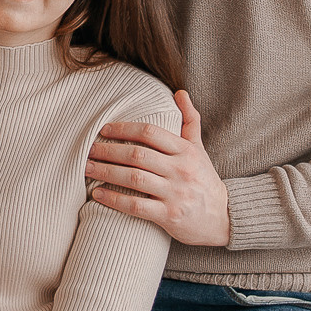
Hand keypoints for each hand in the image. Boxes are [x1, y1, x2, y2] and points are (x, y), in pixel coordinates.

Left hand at [85, 90, 231, 246]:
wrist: (223, 217)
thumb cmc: (204, 180)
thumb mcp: (199, 149)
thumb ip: (189, 120)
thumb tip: (180, 92)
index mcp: (186, 151)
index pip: (150, 133)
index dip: (124, 129)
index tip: (104, 130)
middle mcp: (180, 170)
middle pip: (137, 155)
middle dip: (109, 151)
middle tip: (88, 150)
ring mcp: (175, 194)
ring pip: (133, 178)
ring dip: (106, 172)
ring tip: (86, 168)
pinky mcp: (169, 216)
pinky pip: (136, 206)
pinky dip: (114, 199)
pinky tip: (98, 194)